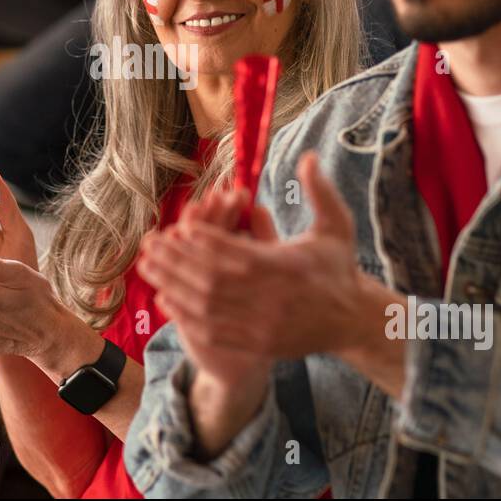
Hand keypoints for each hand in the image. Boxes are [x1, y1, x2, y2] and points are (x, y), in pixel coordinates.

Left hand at [139, 152, 399, 387]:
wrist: (353, 321)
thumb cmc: (339, 267)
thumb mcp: (336, 226)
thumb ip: (320, 191)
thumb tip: (309, 156)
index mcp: (287, 266)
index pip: (237, 252)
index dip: (205, 240)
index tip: (180, 226)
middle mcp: (272, 297)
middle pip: (213, 279)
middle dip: (176, 260)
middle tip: (150, 244)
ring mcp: (263, 324)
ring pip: (207, 305)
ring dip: (172, 284)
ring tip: (147, 266)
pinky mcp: (257, 344)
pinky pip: (213, 331)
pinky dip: (186, 315)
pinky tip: (165, 298)